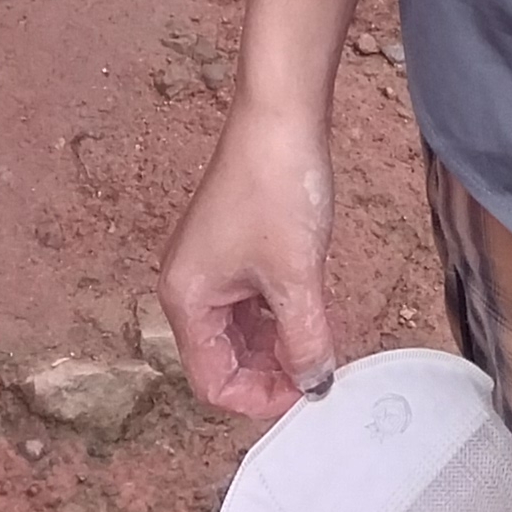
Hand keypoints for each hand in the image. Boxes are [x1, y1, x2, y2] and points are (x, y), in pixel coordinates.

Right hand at [162, 97, 340, 416]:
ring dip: (280, 342)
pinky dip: (282, 312)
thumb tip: (315, 384)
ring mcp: (211, 263)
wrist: (280, 113)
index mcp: (187, 299)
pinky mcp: (234, 243)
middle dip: (272, 370)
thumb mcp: (296, 275)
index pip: (213, 381)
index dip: (259, 397)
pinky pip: (253, 299)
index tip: (305, 394)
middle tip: (320, 371)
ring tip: (324, 340)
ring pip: (243, 329)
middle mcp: (190, 285)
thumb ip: (305, 339)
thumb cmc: (275, 186)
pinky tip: (316, 310)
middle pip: (225, 358)